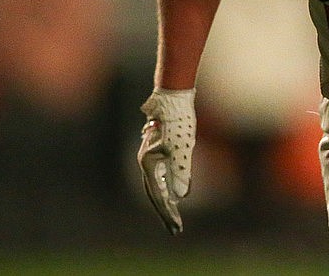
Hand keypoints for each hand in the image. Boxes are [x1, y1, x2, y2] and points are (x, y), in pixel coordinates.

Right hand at [137, 88, 195, 234]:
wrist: (173, 97)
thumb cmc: (177, 120)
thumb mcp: (182, 146)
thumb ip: (180, 171)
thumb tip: (180, 195)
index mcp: (148, 163)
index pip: (158, 195)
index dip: (168, 213)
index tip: (177, 228)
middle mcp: (146, 162)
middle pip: (155, 194)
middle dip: (166, 212)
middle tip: (176, 230)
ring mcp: (151, 157)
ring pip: (157, 186)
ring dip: (166, 202)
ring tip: (175, 218)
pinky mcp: (158, 152)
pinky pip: (161, 176)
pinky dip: (167, 188)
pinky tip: (175, 195)